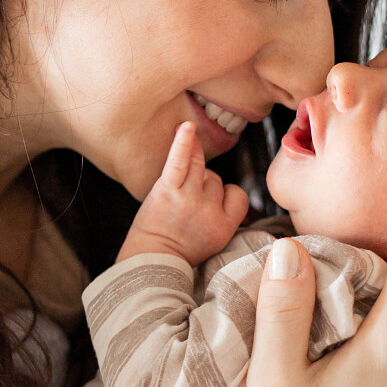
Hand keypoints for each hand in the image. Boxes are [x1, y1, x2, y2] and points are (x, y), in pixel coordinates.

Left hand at [117, 122, 249, 264]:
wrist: (150, 260)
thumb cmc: (178, 251)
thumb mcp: (215, 241)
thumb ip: (223, 216)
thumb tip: (221, 188)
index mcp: (225, 226)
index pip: (237, 194)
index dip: (224, 196)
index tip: (210, 207)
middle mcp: (209, 209)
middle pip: (215, 180)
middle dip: (202, 187)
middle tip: (184, 206)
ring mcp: (189, 197)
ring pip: (203, 167)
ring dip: (193, 170)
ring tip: (182, 181)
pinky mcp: (168, 189)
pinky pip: (180, 160)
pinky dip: (184, 141)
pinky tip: (186, 126)